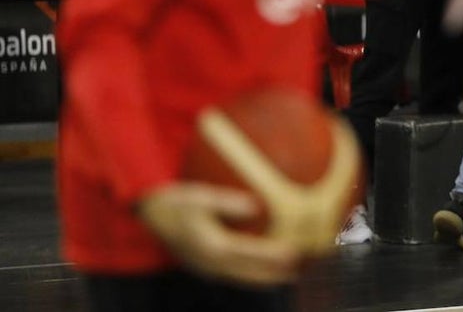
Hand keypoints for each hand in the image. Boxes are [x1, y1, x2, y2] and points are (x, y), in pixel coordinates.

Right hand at [137, 183, 299, 286]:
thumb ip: (228, 203)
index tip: (292, 252)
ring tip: (290, 275)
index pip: (246, 253)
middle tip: (299, 270)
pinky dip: (252, 274)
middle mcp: (208, 262)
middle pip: (247, 274)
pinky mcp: (204, 267)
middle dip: (273, 274)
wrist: (152, 215)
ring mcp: (205, 268)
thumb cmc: (179, 200)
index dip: (270, 255)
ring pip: (241, 278)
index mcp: (209, 245)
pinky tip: (266, 270)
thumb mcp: (200, 195)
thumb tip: (255, 206)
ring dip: (265, 278)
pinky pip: (233, 274)